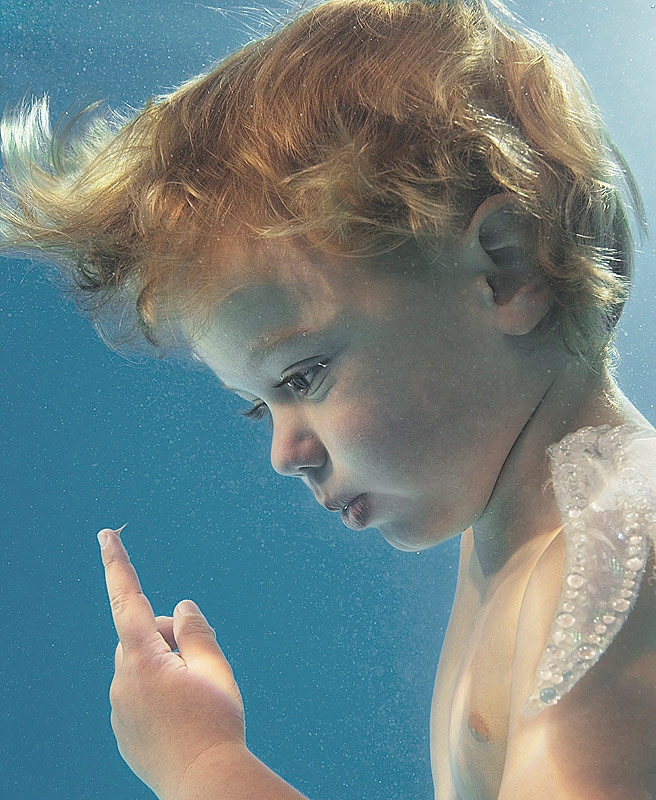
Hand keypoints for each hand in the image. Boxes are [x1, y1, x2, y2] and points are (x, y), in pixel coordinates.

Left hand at [97, 527, 246, 798]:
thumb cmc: (215, 722)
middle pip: (141, 635)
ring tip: (197, 694)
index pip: (127, 597)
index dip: (117, 563)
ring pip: (140, 665)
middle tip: (203, 660)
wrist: (204, 783)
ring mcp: (119, 706)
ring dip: (165, 664)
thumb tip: (181, 606)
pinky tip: (182, 716)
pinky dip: (158, 690)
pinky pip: (137, 693)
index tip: (105, 534)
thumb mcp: (216, 668)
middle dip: (169, 635)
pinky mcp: (123, 728)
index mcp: (143, 658)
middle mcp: (122, 679)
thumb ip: (196, 631)